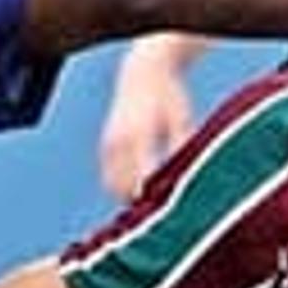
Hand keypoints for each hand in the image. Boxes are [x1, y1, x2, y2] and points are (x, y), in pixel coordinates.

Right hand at [97, 45, 197, 200]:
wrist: (143, 73)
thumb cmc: (170, 97)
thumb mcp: (182, 119)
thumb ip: (181, 148)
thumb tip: (182, 180)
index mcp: (140, 132)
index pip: (144, 175)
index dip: (154, 197)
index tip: (167, 211)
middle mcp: (120, 140)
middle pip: (124, 186)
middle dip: (140, 201)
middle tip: (160, 214)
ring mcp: (109, 143)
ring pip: (112, 185)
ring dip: (128, 197)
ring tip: (149, 204)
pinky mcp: (104, 146)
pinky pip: (108, 177)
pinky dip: (121, 187)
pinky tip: (138, 191)